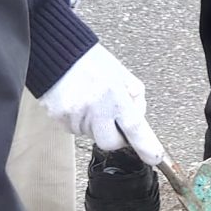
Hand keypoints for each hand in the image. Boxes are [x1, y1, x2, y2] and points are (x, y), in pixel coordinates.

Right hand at [40, 45, 163, 163]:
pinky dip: (79, 120)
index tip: (153, 157)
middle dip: (115, 136)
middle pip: (110, 142)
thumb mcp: (121, 74)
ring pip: (91, 135)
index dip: (146, 145)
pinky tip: (78, 101)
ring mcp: (75, 115)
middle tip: (113, 119)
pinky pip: (74, 129)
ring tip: (91, 99)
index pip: (134, 127)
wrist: (57, 53)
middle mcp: (94, 107)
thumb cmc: (91, 61)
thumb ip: (135, 97)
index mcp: (114, 93)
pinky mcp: (59, 119)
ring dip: (95, 124)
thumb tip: (139, 119)